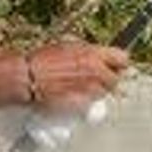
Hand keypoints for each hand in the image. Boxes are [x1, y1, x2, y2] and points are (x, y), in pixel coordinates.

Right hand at [7, 40, 132, 112]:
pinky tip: (73, 96)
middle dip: (107, 80)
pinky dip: (86, 102)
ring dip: (96, 92)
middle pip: (115, 80)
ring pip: (104, 93)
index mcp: (93, 54)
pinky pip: (91, 104)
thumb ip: (89, 54)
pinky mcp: (83, 104)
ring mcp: (90, 89)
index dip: (118, 63)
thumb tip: (100, 57)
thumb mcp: (69, 47)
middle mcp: (96, 72)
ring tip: (80, 88)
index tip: (116, 66)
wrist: (29, 77)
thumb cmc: (44, 60)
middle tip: (95, 80)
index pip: (123, 59)